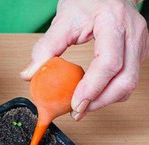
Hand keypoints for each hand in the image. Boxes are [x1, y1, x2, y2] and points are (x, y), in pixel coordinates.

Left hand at [21, 0, 148, 120]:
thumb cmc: (85, 0)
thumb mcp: (62, 20)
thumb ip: (45, 48)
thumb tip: (29, 75)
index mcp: (113, 22)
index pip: (108, 62)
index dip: (92, 88)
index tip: (75, 104)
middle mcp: (132, 34)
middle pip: (125, 80)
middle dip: (99, 101)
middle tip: (76, 112)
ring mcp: (139, 44)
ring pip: (130, 84)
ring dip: (105, 100)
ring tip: (82, 106)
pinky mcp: (137, 52)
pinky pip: (127, 79)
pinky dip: (110, 92)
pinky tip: (93, 95)